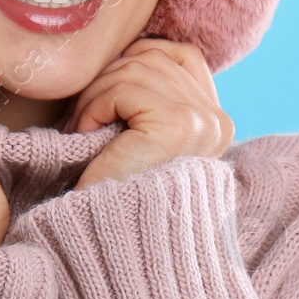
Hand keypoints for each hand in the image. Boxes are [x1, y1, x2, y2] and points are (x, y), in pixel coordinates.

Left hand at [64, 38, 233, 190]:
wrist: (118, 248)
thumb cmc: (119, 196)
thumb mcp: (144, 139)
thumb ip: (151, 98)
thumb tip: (127, 51)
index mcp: (218, 122)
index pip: (182, 55)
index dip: (137, 62)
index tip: (107, 95)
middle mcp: (218, 121)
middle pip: (153, 58)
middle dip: (109, 79)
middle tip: (81, 117)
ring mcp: (201, 121)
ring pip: (133, 69)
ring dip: (96, 95)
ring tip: (82, 129)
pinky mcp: (176, 125)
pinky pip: (123, 89)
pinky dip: (95, 106)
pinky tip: (87, 135)